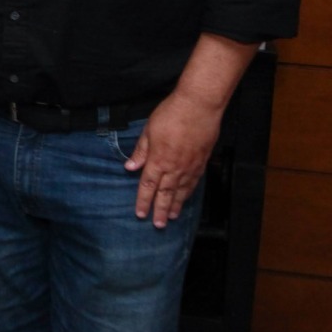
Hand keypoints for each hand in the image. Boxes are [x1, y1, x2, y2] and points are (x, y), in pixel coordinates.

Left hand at [125, 89, 223, 227]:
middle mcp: (175, 167)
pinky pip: (194, 183)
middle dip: (159, 210)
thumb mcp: (148, 130)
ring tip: (170, 218)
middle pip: (165, 193)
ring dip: (175, 205)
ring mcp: (190, 166)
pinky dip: (188, 194)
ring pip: (181, 191)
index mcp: (158, 159)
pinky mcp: (202, 162)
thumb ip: (140, 151)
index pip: (148, 185)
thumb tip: (130, 168)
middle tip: (157, 225)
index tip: (140, 213)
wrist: (199, 107)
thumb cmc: (170, 115)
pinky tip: (185, 199)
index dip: (143, 200)